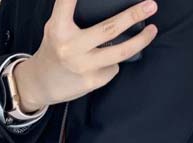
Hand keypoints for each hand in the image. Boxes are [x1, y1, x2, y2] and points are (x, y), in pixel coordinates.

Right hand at [13, 0, 157, 112]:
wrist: (40, 84)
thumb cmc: (54, 50)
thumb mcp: (56, 28)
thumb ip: (73, 16)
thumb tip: (110, 9)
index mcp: (58, 28)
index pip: (68, 2)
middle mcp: (71, 47)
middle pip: (109, 29)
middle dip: (133, 15)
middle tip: (151, 6)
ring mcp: (83, 66)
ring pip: (120, 52)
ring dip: (140, 41)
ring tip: (152, 30)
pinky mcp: (92, 81)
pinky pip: (113, 67)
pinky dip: (114, 61)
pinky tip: (105, 61)